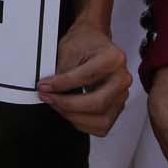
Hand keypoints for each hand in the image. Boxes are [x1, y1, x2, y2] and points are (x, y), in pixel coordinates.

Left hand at [37, 18, 131, 135]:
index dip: (62, 85)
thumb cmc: (85, 42)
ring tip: (57, 105)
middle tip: (49, 98)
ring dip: (74, 117)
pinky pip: (102, 125)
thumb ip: (62, 73)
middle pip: (97, 103)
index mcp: (114, 59)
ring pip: (101, 120)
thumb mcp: (69, 49)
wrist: (95, 41)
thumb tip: (50, 92)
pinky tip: (70, 112)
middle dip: (68, 105)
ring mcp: (122, 95)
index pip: (85, 78)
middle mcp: (122, 79)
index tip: (45, 86)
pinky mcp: (117, 107)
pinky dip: (83, 123)